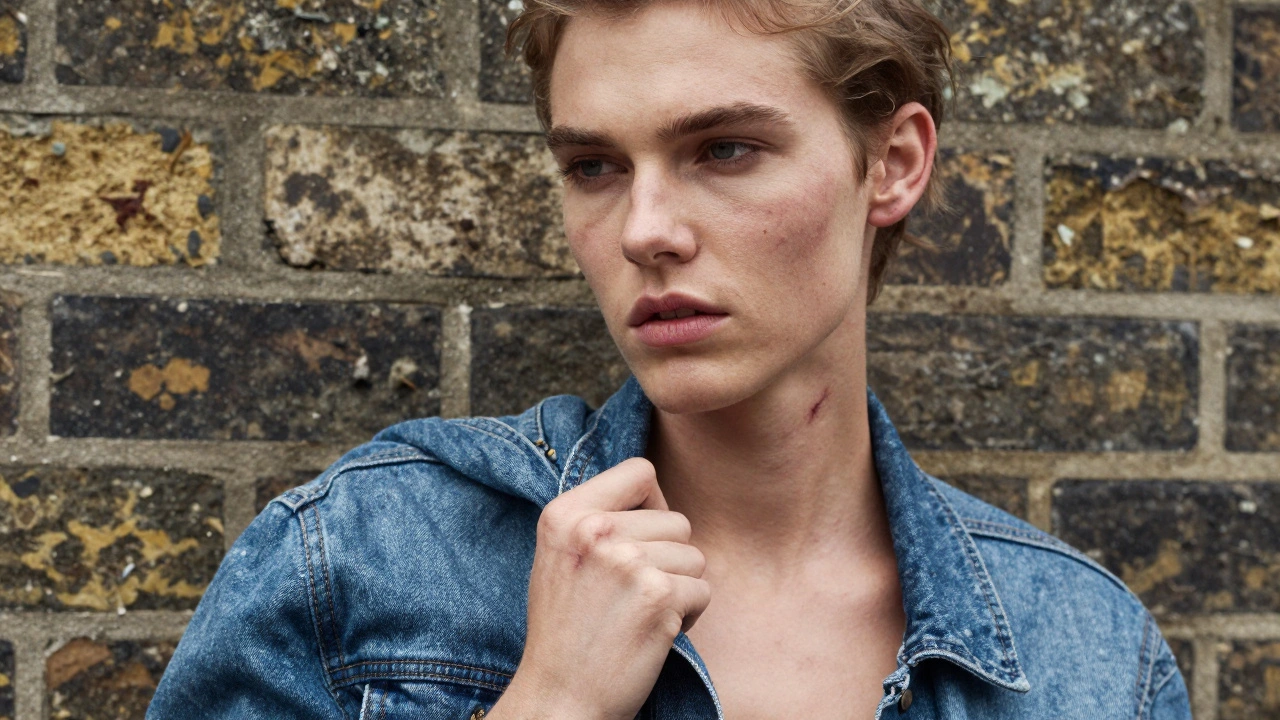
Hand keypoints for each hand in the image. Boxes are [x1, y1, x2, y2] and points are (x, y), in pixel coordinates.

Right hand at [487, 458, 709, 719]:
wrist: (559, 698)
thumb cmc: (566, 630)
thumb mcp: (561, 556)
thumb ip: (599, 519)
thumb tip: (657, 494)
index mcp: (566, 514)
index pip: (641, 471)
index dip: (652, 505)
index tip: (638, 539)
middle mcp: (594, 530)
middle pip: (677, 520)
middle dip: (668, 559)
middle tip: (632, 595)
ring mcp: (627, 561)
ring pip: (694, 556)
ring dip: (679, 589)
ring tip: (640, 614)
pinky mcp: (657, 595)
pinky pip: (702, 591)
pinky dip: (688, 616)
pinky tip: (653, 633)